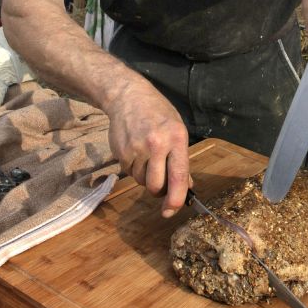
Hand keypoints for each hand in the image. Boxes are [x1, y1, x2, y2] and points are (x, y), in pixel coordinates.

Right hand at [103, 73, 189, 217]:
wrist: (128, 96)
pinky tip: (136, 151)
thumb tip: (186, 186)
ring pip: (141, 181)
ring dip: (145, 177)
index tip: (172, 210)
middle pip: (156, 186)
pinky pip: (129, 173)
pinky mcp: (121, 152)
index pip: (178, 176)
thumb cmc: (157, 113)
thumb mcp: (177, 129)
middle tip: (161, 181)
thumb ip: (182, 158)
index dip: (176, 199)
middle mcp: (157, 144)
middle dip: (159, 190)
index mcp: (176, 138)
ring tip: (148, 157)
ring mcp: (136, 148)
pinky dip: (134, 168)